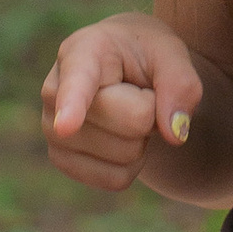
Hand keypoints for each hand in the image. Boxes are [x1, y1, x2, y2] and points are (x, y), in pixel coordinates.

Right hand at [42, 14, 203, 194]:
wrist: (124, 68)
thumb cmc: (144, 56)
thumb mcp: (170, 53)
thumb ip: (180, 84)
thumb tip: (174, 134)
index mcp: (82, 51)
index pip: (78, 83)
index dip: (72, 106)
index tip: (66, 126)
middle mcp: (55, 91)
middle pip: (131, 123)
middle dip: (150, 112)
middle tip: (138, 92)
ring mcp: (52, 130)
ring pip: (124, 156)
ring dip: (142, 138)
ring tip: (127, 109)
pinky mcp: (62, 160)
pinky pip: (116, 179)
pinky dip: (133, 164)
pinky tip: (120, 136)